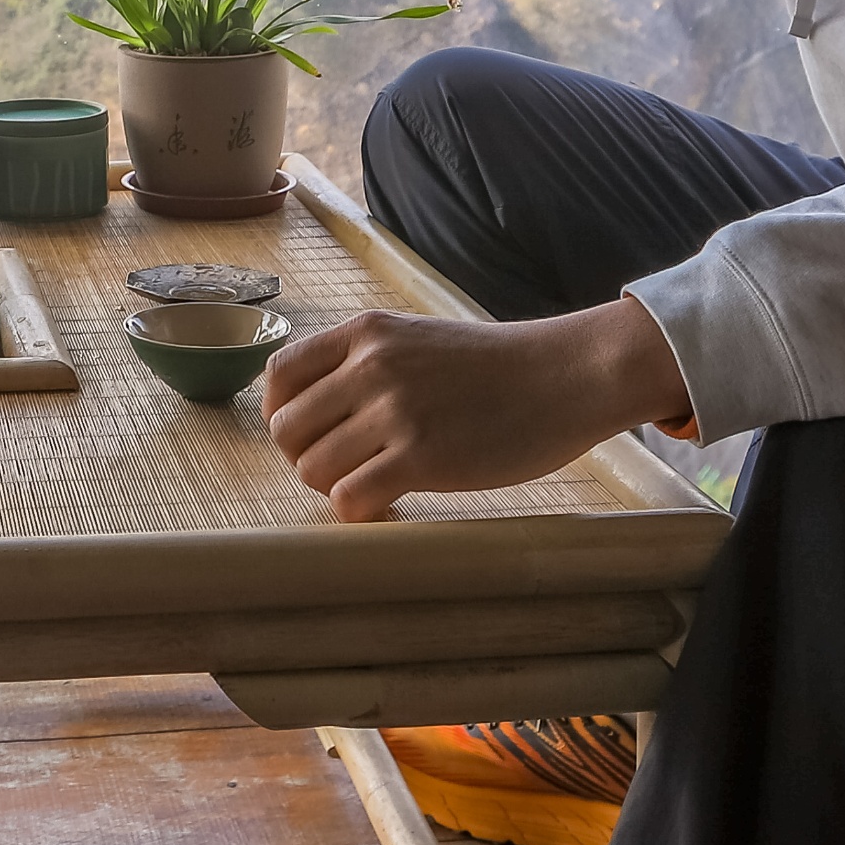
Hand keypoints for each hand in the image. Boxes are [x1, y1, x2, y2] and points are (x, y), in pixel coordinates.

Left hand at [261, 298, 691, 521]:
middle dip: (307, 457)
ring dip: (335, 487)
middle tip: (347, 467)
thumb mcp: (418, 339)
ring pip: (312, 469)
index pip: (279, 375)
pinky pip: (349, 499)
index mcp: (365, 333)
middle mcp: (371, 366)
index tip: (311, 435)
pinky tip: (389, 504)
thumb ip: (365, 364)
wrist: (566, 375)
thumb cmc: (497, 367)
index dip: (285, 415)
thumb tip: (314, 409)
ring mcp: (395, 411)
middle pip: (286, 430)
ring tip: (373, 483)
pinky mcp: (422, 456)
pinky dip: (359, 511)